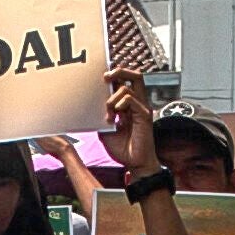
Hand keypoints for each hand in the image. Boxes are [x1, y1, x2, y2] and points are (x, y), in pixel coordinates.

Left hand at [100, 68, 156, 183]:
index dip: (116, 75)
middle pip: (135, 76)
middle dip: (120, 71)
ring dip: (112, 98)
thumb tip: (90, 107)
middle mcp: (137, 104)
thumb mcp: (105, 130)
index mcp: (129, 106)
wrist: (135, 163)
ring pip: (128, 88)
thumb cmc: (123, 149)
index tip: (102, 77)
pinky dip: (120, 104)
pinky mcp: (145, 115)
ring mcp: (142, 108)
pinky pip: (131, 99)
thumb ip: (102, 116)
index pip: (126, 82)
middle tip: (106, 77)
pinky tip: (116, 116)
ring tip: (109, 113)